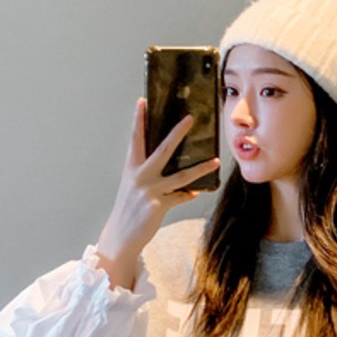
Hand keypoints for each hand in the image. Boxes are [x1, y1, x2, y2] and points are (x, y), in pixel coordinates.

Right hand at [96, 97, 219, 285]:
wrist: (121, 235)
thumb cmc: (129, 207)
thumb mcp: (132, 184)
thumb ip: (146, 170)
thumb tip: (168, 156)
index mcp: (131, 167)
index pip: (136, 138)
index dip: (139, 119)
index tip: (143, 101)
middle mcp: (140, 176)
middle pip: (162, 149)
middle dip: (177, 133)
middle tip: (190, 119)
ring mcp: (150, 191)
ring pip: (181, 175)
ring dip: (200, 168)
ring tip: (215, 160)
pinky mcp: (159, 206)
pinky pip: (181, 196)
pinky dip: (190, 193)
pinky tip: (198, 191)